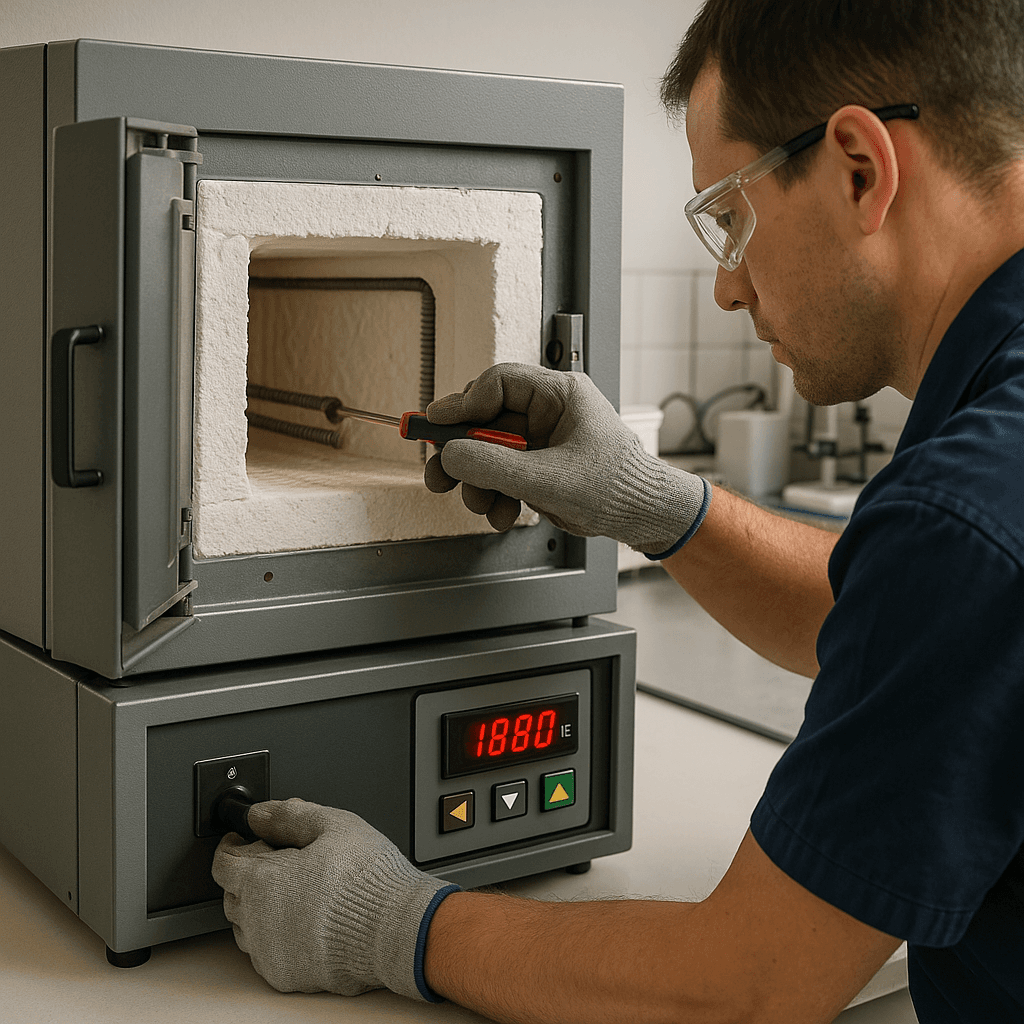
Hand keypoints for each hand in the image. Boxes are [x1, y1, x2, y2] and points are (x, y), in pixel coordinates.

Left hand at [212, 798, 457, 999]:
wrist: (395, 929)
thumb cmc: (369, 879)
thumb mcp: (334, 825)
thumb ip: (290, 815)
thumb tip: (260, 813)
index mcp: (262, 881)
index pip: (223, 863)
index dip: (232, 845)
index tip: (242, 838)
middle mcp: (257, 921)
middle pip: (232, 895)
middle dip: (247, 873)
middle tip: (276, 859)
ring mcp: (270, 952)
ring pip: (246, 927)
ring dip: (258, 906)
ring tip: (292, 890)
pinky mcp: (286, 975)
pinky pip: (266, 953)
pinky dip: (274, 935)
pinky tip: (302, 920)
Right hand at [424, 363, 708, 552]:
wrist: (642, 517)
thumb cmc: (617, 485)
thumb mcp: (548, 477)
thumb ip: (494, 465)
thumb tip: (450, 455)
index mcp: (559, 394)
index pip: (497, 384)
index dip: (463, 405)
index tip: (437, 426)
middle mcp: (548, 412)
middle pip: (485, 420)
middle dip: (463, 453)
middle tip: (440, 475)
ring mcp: (542, 441)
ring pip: (488, 452)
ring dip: (478, 483)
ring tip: (481, 506)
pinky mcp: (539, 468)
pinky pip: (502, 476)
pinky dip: (495, 497)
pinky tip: (502, 515)